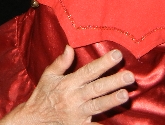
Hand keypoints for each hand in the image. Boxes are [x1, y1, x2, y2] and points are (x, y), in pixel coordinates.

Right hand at [1, 46, 133, 124]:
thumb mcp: (48, 76)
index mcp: (68, 83)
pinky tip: (118, 123)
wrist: (35, 119)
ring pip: (98, 105)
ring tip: (126, 94)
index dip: (104, 63)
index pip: (89, 71)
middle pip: (97, 88)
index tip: (117, 54)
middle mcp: (74, 97)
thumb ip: (60, 62)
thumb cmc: (43, 95)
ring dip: (112, 100)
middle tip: (130, 75)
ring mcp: (78, 113)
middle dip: (113, 81)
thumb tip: (70, 47)